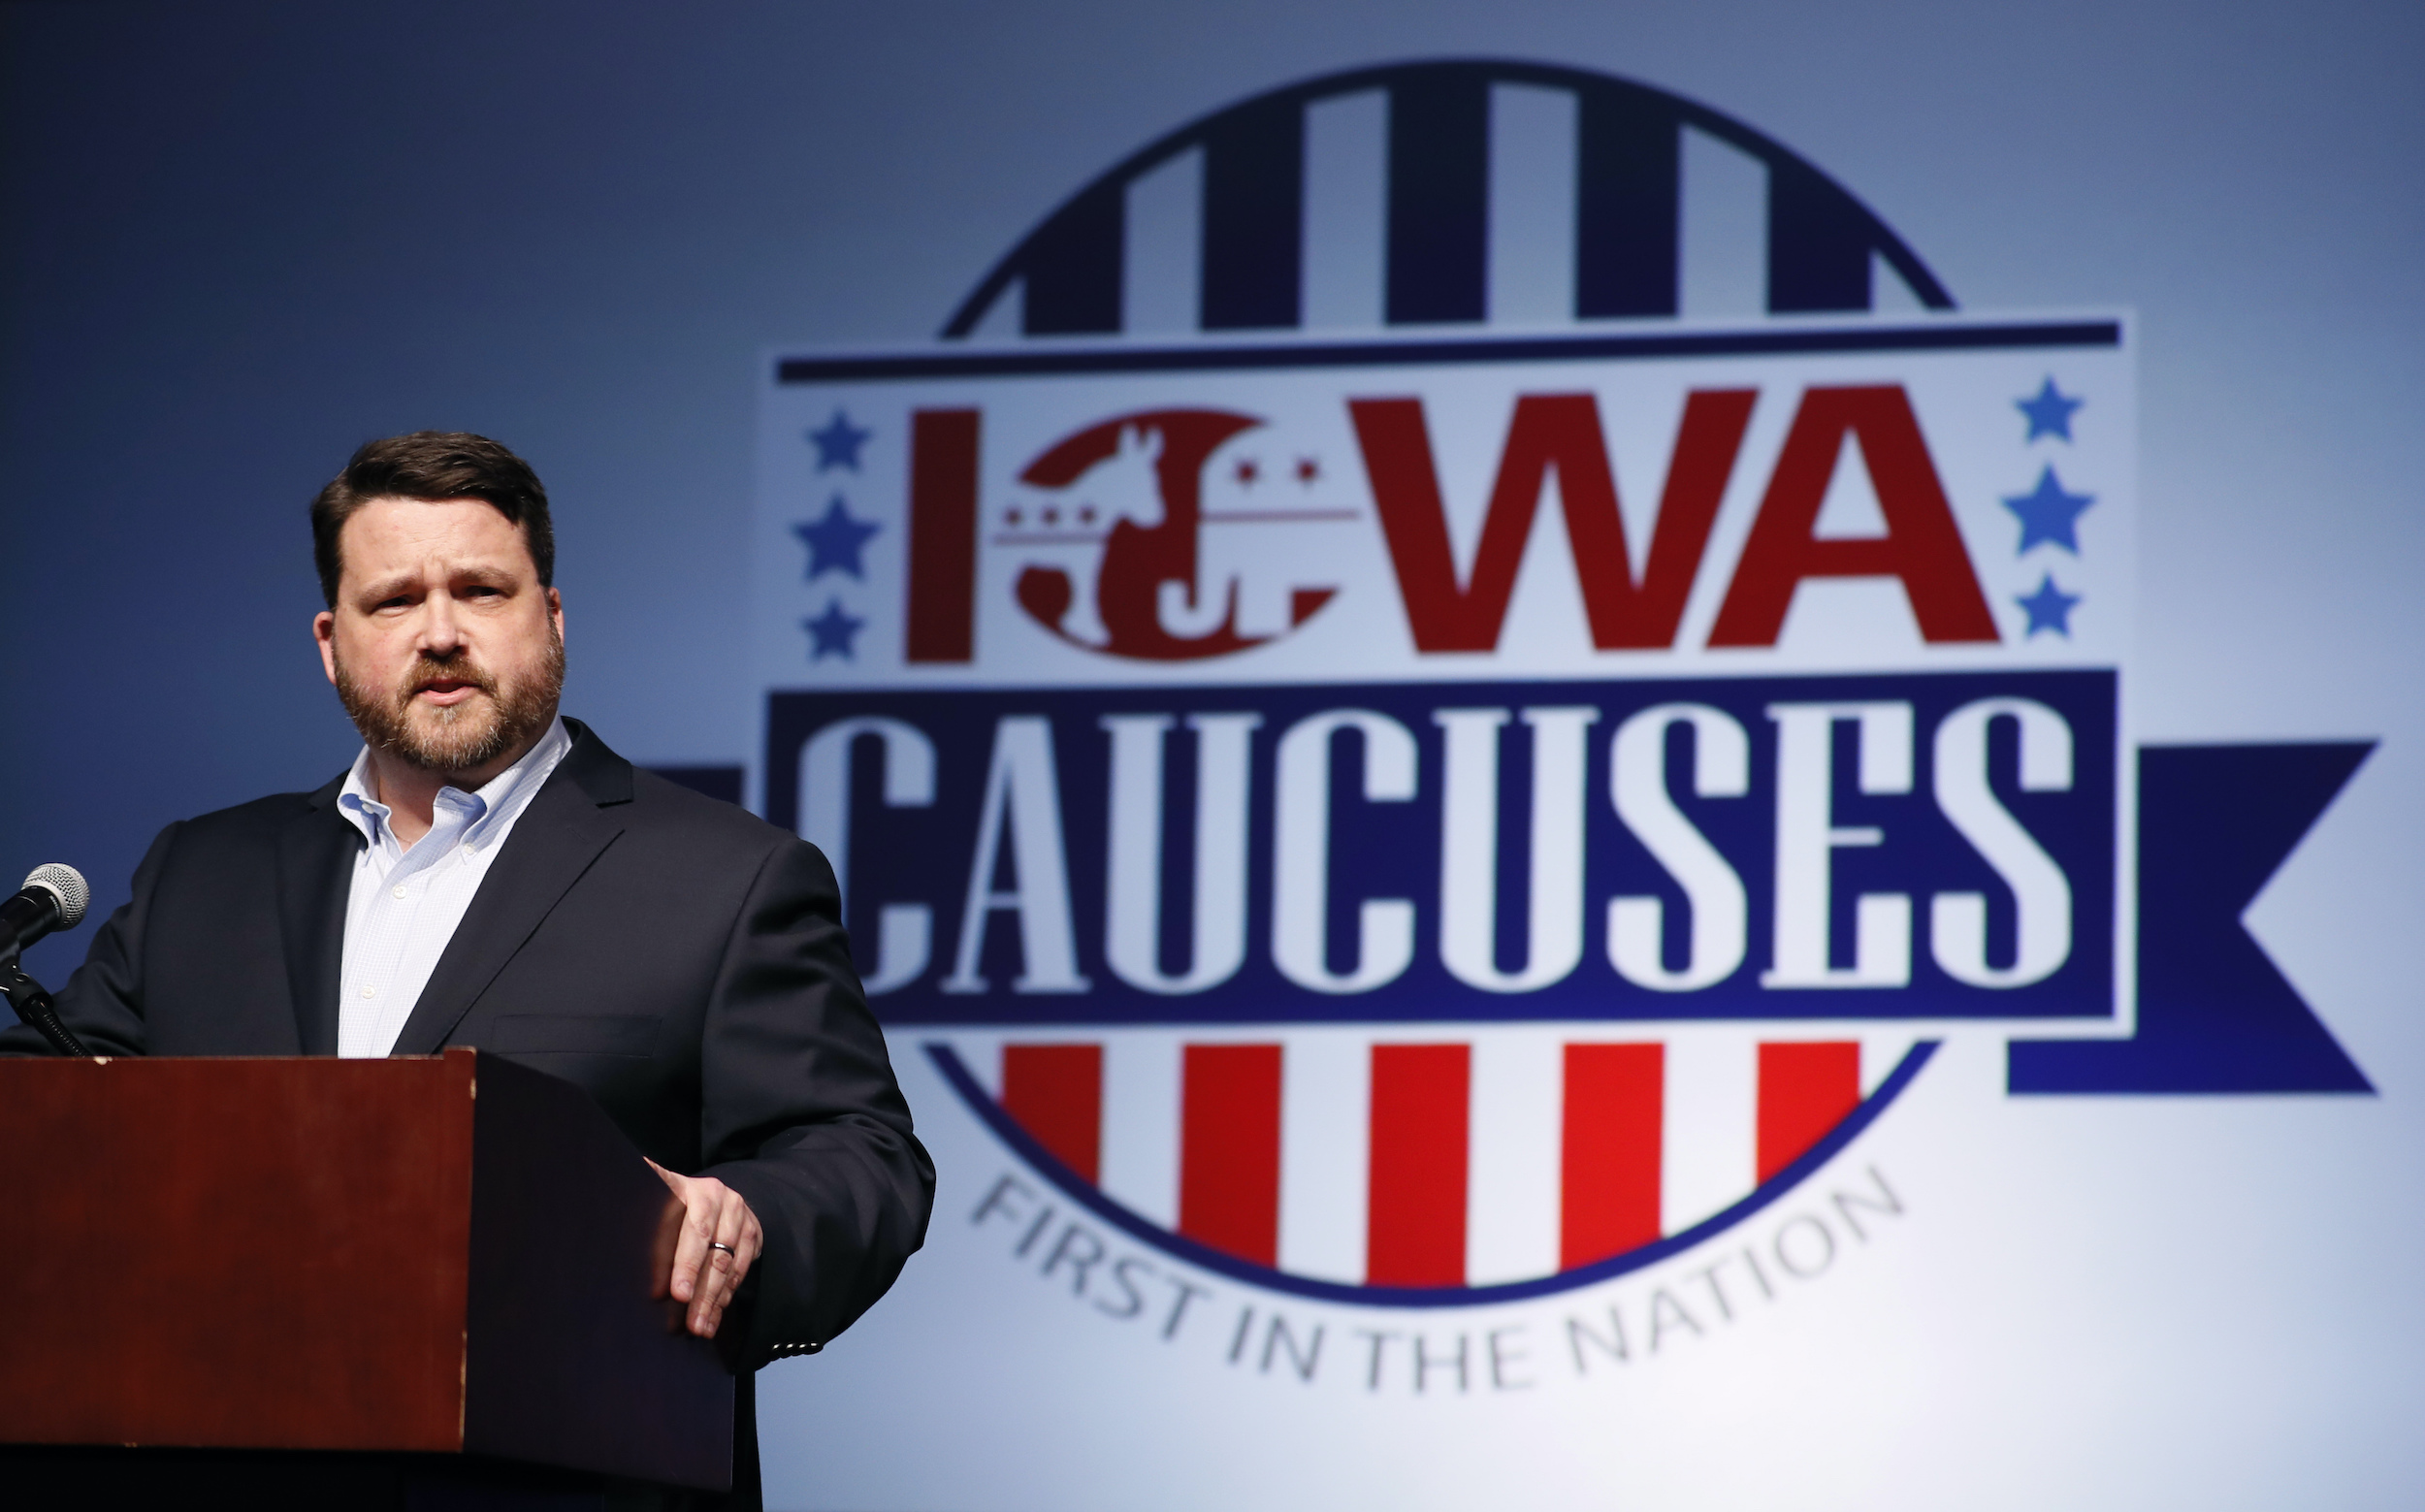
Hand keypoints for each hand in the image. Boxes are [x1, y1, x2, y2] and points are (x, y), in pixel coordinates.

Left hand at [647, 1159, 763, 1339]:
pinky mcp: (753, 1231)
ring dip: (716, 1300)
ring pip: (732, 1265)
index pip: (696, 1232)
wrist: (693, 1190)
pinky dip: (728, 1294)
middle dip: (703, 1294)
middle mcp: (724, 1200)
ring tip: (702, 1328)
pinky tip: (715, 1313)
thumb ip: (655, 1245)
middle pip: (717, 1254)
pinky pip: (743, 1268)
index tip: (677, 1296)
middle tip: (693, 1325)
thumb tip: (657, 1294)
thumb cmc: (662, 1205)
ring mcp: (742, 1215)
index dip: (687, 1265)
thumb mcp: (652, 1213)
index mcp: (695, 1190)